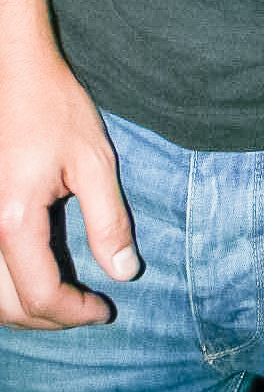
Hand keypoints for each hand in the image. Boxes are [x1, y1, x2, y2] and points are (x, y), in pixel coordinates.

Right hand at [0, 48, 137, 327]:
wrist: (14, 72)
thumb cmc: (55, 108)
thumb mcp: (94, 160)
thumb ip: (108, 221)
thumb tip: (124, 272)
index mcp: (14, 220)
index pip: (41, 295)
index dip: (75, 313)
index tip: (106, 309)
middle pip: (8, 307)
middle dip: (50, 319)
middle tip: (88, 310)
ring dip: (25, 309)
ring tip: (66, 302)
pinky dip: (8, 289)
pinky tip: (37, 279)